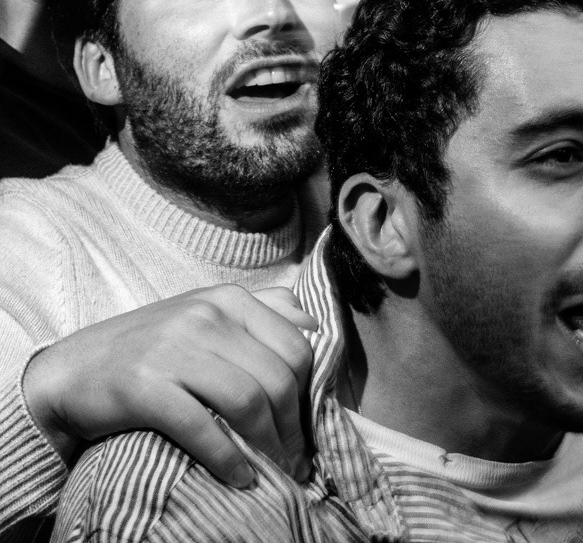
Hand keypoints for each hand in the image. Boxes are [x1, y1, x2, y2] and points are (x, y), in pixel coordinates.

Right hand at [23, 284, 317, 485]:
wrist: (73, 372)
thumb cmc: (149, 347)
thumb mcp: (205, 315)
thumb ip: (260, 312)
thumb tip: (313, 325)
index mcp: (228, 298)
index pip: (296, 346)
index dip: (310, 393)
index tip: (308, 426)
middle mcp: (205, 315)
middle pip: (277, 377)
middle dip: (295, 427)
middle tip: (298, 461)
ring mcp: (175, 348)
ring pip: (248, 401)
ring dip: (270, 447)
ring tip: (276, 472)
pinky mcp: (146, 387)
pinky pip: (203, 428)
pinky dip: (228, 461)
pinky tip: (240, 479)